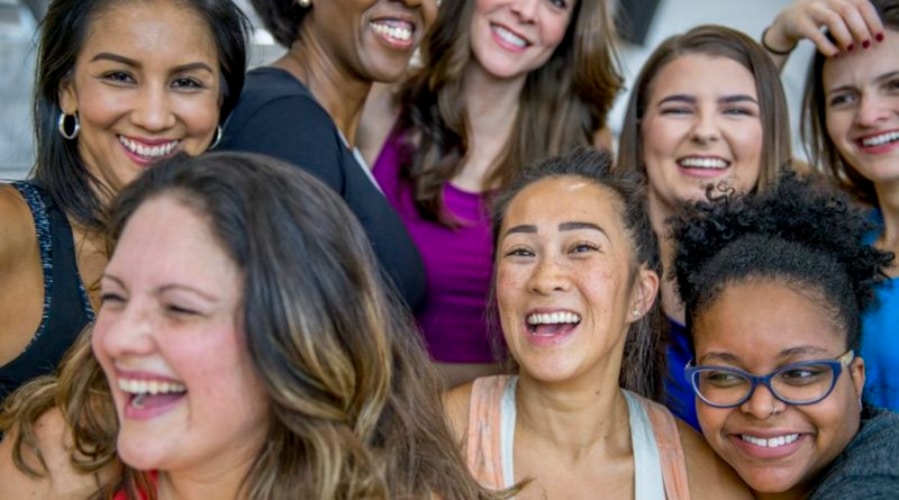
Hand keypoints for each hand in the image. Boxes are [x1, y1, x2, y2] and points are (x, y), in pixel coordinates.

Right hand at [765, 0, 883, 56]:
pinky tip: (834, 54)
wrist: (788, 20)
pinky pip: (815, 34)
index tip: (878, 37)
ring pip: (833, 19)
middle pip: (848, 10)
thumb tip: (873, 35)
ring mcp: (812, 8)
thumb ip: (854, 17)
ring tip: (849, 49)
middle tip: (866, 45)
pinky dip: (826, 45)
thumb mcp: (838, 12)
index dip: (872, 20)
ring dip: (844, 35)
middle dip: (860, 29)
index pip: (861, 3)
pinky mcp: (800, 22)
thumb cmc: (820, 17)